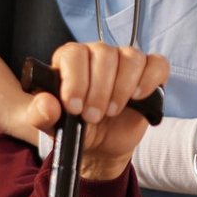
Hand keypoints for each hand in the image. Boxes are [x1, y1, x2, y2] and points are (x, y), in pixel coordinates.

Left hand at [44, 41, 170, 179]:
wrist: (99, 143)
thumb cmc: (72, 126)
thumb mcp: (49, 125)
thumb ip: (39, 114)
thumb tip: (48, 103)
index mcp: (69, 59)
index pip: (74, 54)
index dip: (75, 80)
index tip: (74, 107)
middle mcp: (97, 53)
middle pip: (104, 54)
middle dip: (99, 90)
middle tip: (92, 117)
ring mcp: (124, 61)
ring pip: (131, 57)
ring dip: (122, 87)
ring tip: (111, 112)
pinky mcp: (148, 73)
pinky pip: (157, 64)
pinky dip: (149, 79)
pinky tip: (137, 97)